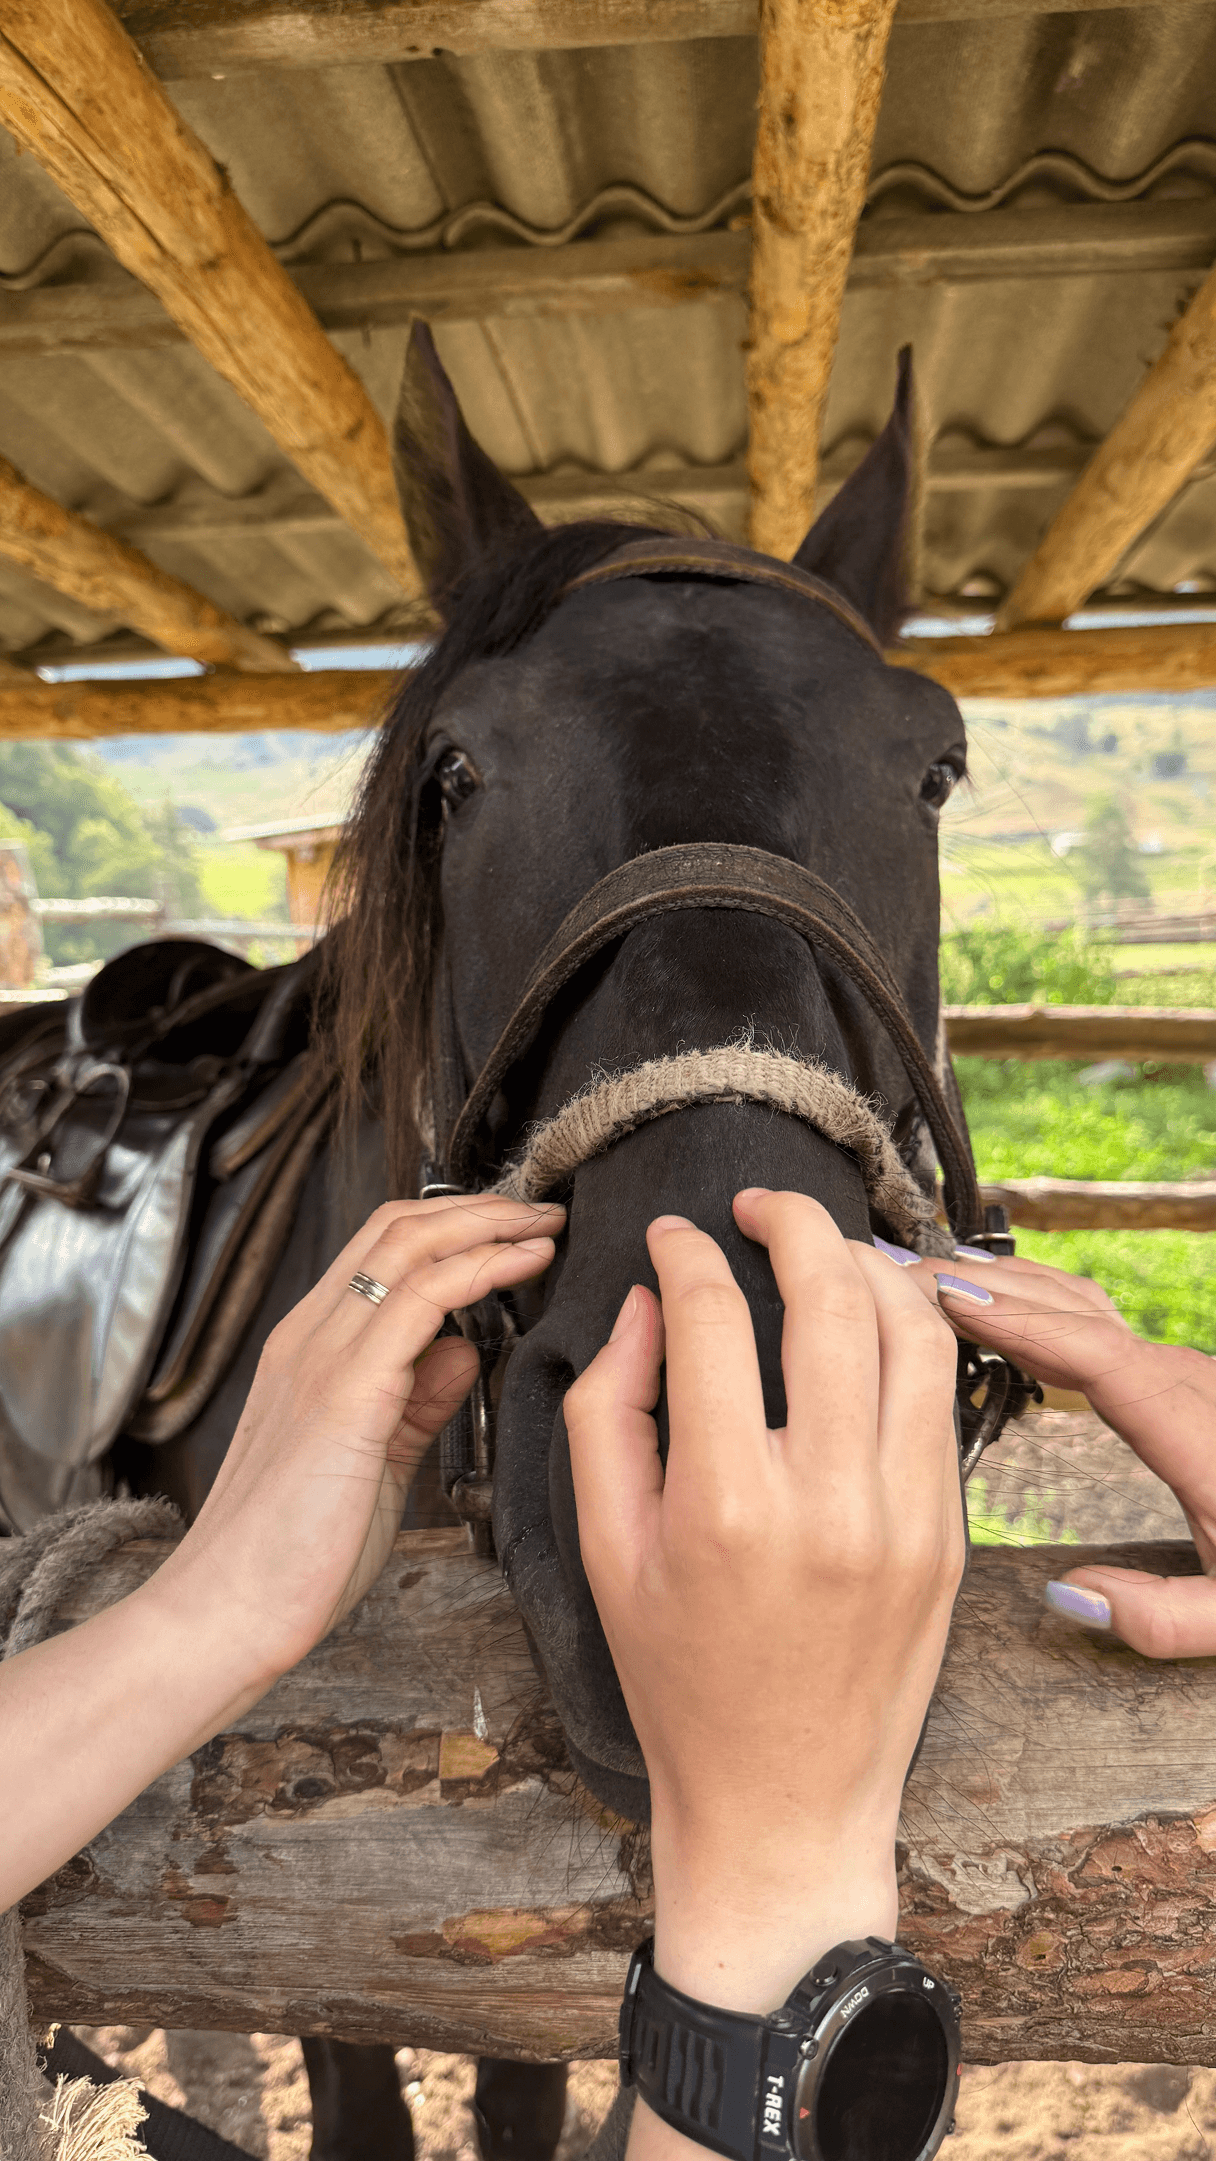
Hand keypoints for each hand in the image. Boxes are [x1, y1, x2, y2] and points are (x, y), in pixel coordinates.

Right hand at [155, 1194, 564, 1682]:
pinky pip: (421, 1301)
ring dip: (489, 1225)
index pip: (380, 1248)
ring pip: (408, 1246)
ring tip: (543, 1225)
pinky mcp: (344, 1393)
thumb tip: (461, 1351)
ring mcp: (322, 1358)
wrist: (226, 1615)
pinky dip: (481, 1269)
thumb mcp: (372, 1461)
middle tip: (541, 1211)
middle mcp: (309, 1338)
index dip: (454, 1224)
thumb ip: (415, 1403)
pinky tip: (523, 1265)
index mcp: (309, 1350)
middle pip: (396, 1228)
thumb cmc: (290, 1558)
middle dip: (479, 1208)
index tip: (515, 1229)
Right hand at [565, 1190, 963, 2037]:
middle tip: (758, 1204)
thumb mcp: (605, 1549)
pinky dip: (912, 1335)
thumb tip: (645, 1305)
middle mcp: (826, 1502)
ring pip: (910, 1332)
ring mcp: (905, 1518)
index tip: (670, 1235)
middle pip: (828, 1296)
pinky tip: (873, 1318)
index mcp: (723, 1506)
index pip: (710, 1318)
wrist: (783, 1801)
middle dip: (791, 1220)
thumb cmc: (680, 1682)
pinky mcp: (949, 1535)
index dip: (683, 1252)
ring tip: (825, 1247)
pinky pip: (942, 1399)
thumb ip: (609, 1411)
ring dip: (867, 1264)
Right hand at [892, 1245, 1215, 1656]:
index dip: (1018, 1319)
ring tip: (924, 1277)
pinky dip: (1032, 1302)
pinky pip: (1091, 1323)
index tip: (947, 1298)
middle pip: (1072, 1309)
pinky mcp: (1170, 1377)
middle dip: (983, 1284)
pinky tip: (992, 1306)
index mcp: (1190, 1429)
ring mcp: (1177, 1371)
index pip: (1093, 1353)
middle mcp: (1183, 1382)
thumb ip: (1160, 1618)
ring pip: (1081, 1305)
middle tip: (896, 1274)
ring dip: (1004, 1284)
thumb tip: (1067, 1597)